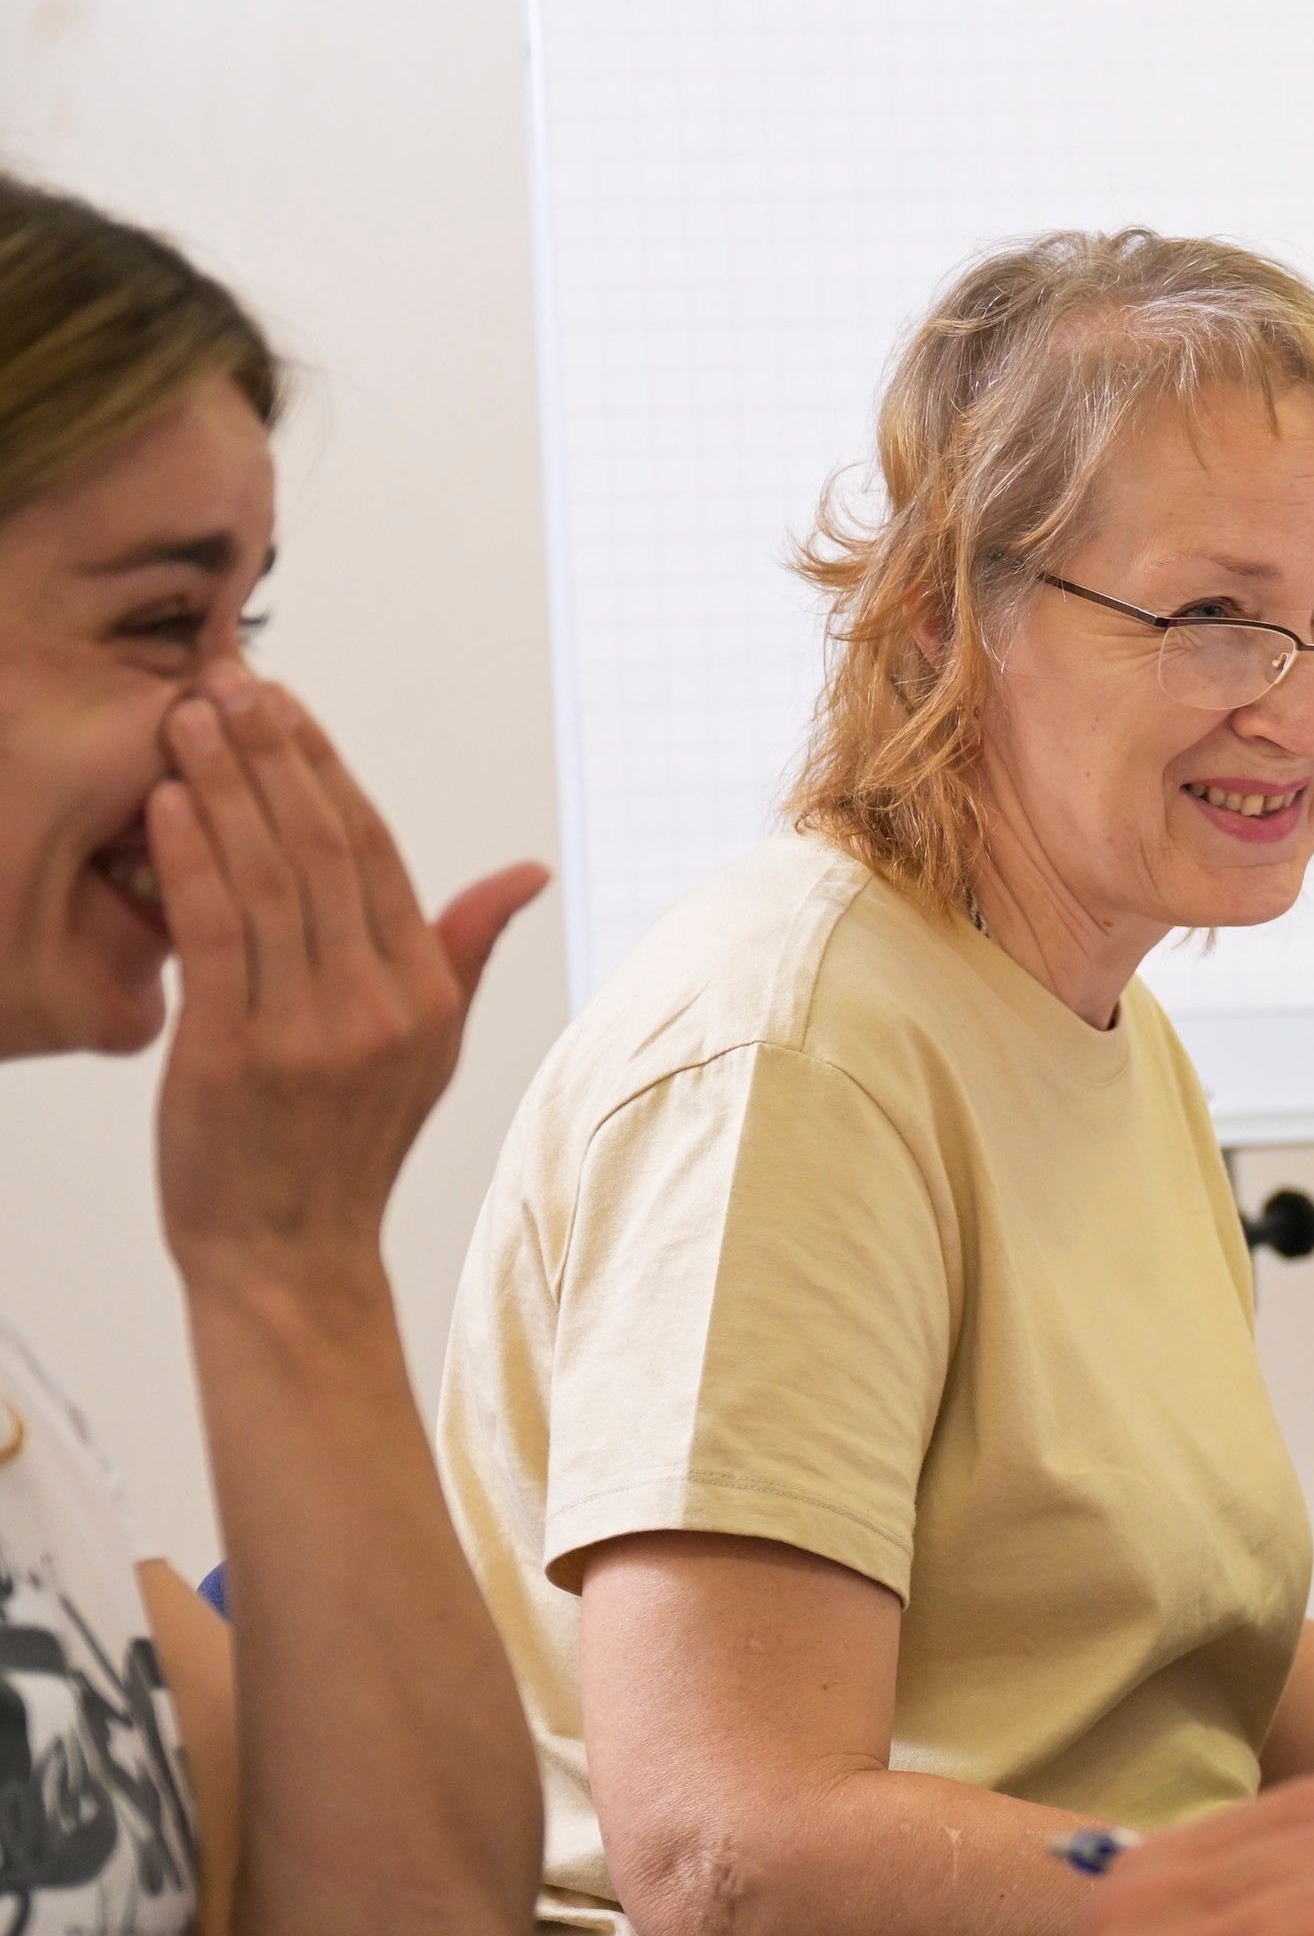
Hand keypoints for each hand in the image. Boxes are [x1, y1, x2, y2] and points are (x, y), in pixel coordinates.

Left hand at [149, 677, 544, 1286]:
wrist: (285, 1255)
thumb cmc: (339, 1150)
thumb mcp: (428, 1050)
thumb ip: (462, 951)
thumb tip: (526, 874)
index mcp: (424, 997)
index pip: (377, 853)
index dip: (327, 767)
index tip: (283, 704)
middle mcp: (378, 1008)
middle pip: (323, 849)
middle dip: (271, 752)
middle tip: (226, 680)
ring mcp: (309, 1033)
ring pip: (268, 878)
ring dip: (223, 785)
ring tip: (185, 717)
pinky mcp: (234, 1055)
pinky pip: (215, 934)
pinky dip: (190, 860)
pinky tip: (165, 803)